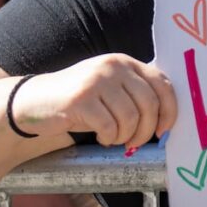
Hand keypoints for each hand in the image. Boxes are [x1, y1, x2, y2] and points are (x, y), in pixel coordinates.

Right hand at [12, 54, 176, 148]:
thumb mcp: (111, 89)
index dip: (169, 111)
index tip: (163, 131)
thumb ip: (136, 94)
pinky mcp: (81, 99)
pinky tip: (100, 137)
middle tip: (134, 143)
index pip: (162, 84)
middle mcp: (114, 66)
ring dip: (125, 137)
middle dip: (146, 131)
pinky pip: (109, 127)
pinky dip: (109, 138)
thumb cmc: (81, 100)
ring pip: (130, 118)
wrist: (37, 100)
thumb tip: (166, 120)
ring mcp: (97, 80)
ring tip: (113, 138)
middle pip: (149, 104)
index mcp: (126, 62)